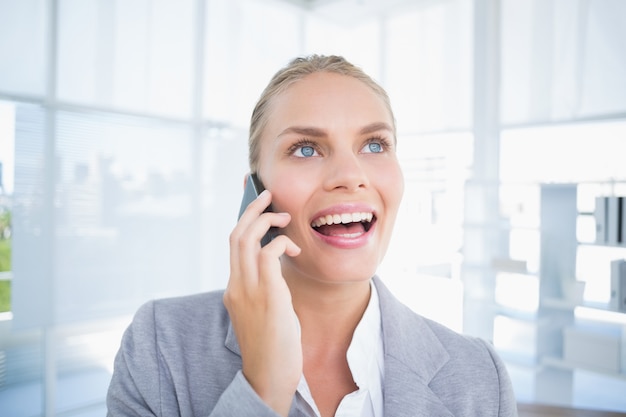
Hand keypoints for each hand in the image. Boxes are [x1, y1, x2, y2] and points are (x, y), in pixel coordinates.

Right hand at [224, 190, 301, 416]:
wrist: (268, 378)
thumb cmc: (271, 347)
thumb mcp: (262, 313)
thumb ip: (263, 290)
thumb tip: (275, 270)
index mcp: (234, 289)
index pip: (233, 246)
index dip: (244, 222)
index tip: (257, 208)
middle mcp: (236, 286)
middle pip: (235, 235)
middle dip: (251, 210)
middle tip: (268, 196)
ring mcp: (248, 291)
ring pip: (246, 239)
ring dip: (265, 221)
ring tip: (283, 217)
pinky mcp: (267, 296)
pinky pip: (268, 255)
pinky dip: (280, 244)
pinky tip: (293, 249)